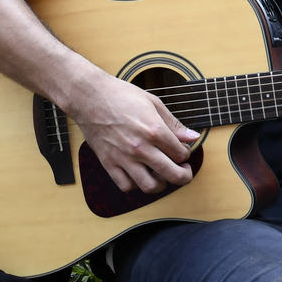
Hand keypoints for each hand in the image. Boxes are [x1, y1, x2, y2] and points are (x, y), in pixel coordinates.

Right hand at [69, 73, 199, 193]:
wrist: (89, 96)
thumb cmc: (120, 95)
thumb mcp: (153, 103)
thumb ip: (174, 123)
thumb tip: (192, 136)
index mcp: (154, 130)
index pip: (181, 154)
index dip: (186, 154)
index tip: (183, 150)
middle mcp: (141, 147)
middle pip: (172, 174)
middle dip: (184, 176)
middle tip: (184, 171)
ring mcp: (124, 158)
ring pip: (150, 186)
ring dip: (161, 183)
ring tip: (161, 174)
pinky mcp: (109, 163)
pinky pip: (126, 186)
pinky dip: (135, 185)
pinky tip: (138, 174)